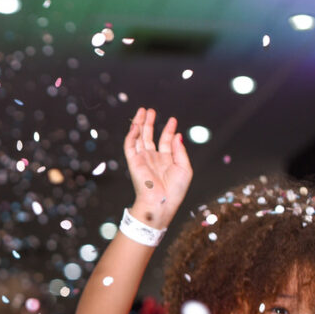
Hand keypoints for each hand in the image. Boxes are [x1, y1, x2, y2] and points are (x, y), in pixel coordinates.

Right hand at [124, 107, 192, 228]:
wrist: (161, 203)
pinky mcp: (133, 162)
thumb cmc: (175, 190)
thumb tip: (177, 135)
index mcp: (165, 161)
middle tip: (150, 111)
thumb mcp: (185, 167)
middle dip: (150, 123)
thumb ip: (179, 150)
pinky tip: (136, 125)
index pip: (165, 142)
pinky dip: (131, 135)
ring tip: (143, 111)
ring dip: (140, 124)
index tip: (172, 120)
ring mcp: (142, 159)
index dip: (168, 130)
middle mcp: (152, 159)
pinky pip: (130, 145)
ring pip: (138, 138)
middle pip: (149, 137)